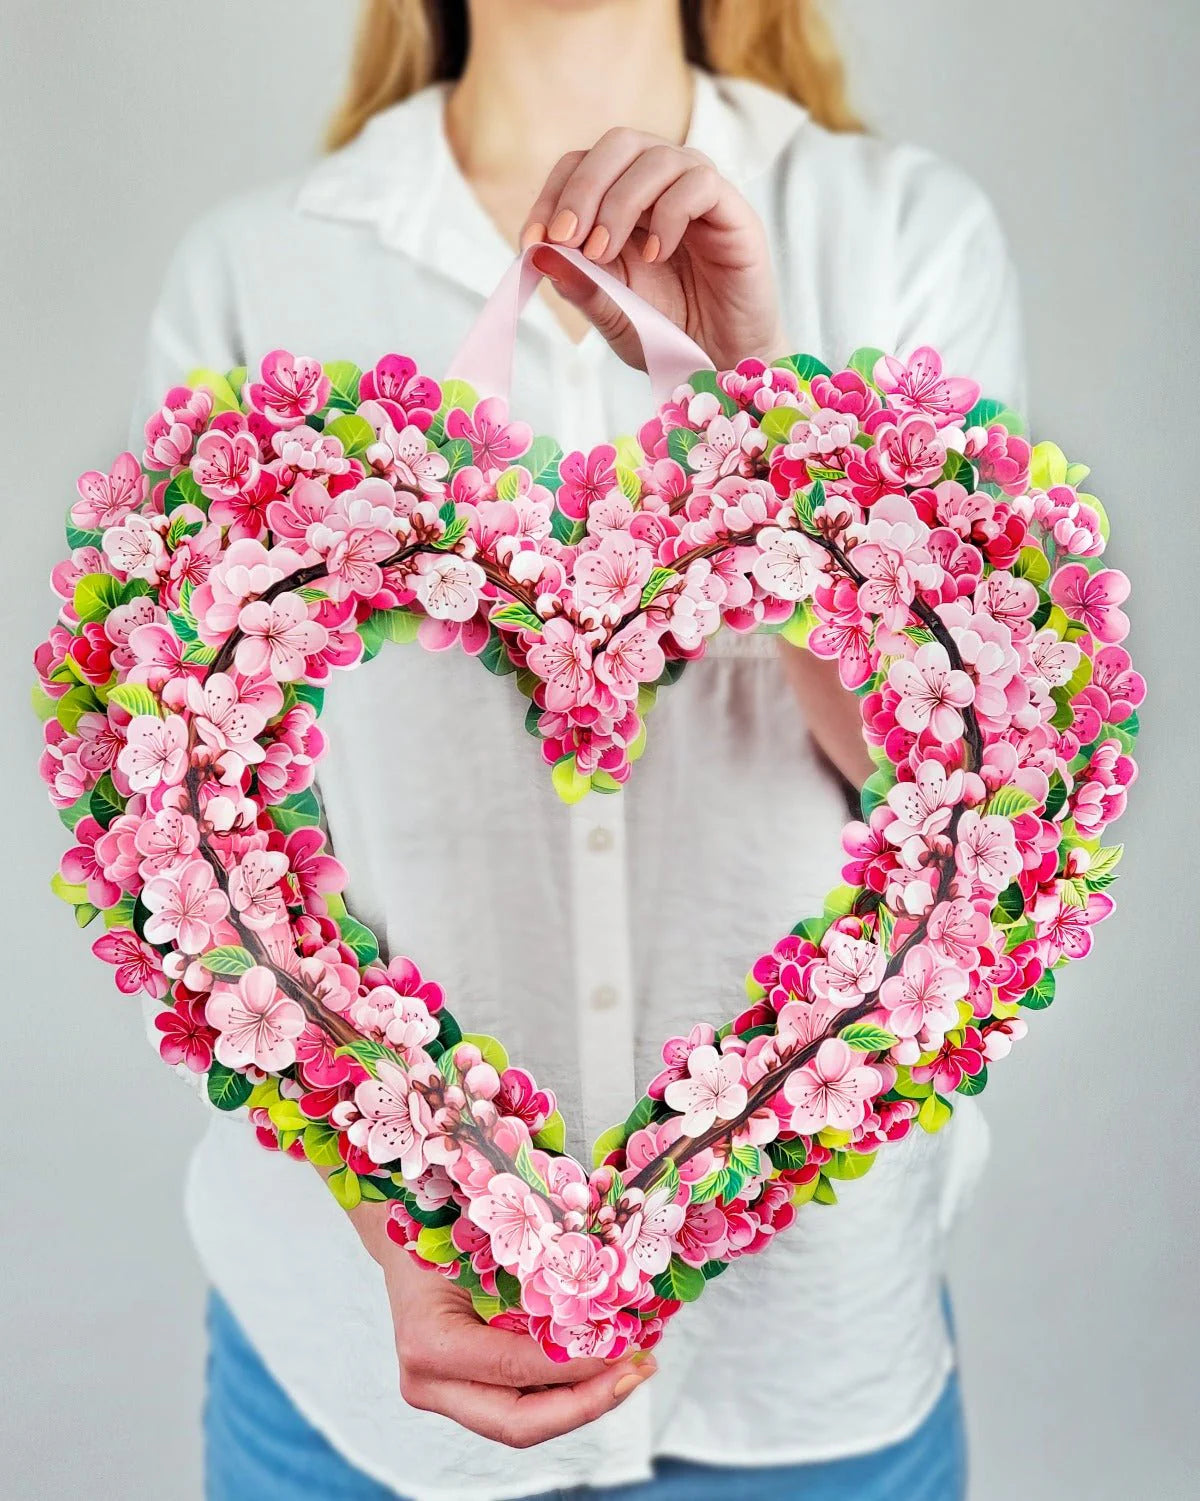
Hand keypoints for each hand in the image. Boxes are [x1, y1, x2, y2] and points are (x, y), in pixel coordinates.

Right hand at [350, 1200, 655, 1447]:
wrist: (405, 1239)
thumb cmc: (443, 1228)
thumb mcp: (485, 1241)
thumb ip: (532, 1273)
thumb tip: (605, 1287)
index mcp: (428, 1343)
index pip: (515, 1369)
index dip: (575, 1366)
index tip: (625, 1349)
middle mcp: (429, 1383)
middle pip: (519, 1423)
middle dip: (588, 1403)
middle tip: (638, 1371)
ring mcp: (443, 1396)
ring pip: (524, 1422)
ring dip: (584, 1400)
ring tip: (633, 1369)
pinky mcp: (462, 1396)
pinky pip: (520, 1403)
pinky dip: (565, 1391)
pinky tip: (604, 1367)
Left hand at [520, 127, 784, 372]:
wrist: (722, 362)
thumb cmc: (668, 334)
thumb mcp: (612, 315)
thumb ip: (580, 286)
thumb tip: (539, 254)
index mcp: (624, 200)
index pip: (580, 164)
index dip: (552, 195)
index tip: (533, 241)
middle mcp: (661, 185)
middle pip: (617, 144)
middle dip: (582, 188)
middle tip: (567, 238)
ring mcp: (697, 193)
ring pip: (655, 156)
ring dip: (619, 203)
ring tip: (604, 254)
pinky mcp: (732, 210)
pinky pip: (698, 183)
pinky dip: (668, 215)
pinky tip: (655, 255)